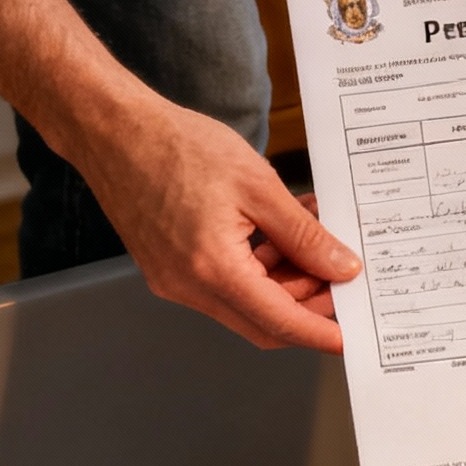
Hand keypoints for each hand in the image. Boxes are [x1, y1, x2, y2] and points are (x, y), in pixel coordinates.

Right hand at [80, 97, 360, 352]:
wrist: (112, 129)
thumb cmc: (176, 146)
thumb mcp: (257, 185)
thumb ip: (304, 235)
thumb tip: (341, 267)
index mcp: (213, 269)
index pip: (280, 322)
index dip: (321, 332)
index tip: (352, 336)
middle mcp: (189, 287)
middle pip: (263, 323)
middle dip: (307, 307)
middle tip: (339, 276)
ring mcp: (174, 282)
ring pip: (244, 305)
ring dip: (283, 284)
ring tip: (311, 243)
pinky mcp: (168, 269)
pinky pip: (223, 286)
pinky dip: (256, 271)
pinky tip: (276, 238)